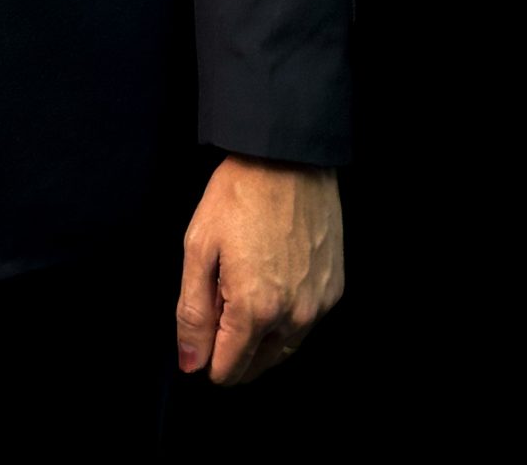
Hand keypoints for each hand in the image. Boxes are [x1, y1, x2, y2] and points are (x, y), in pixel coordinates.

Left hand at [175, 155, 343, 383]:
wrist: (288, 158)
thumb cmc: (239, 196)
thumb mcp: (199, 248)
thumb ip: (193, 312)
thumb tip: (192, 363)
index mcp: (255, 310)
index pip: (229, 369)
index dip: (207, 360)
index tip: (198, 338)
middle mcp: (294, 317)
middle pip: (257, 365)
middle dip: (233, 352)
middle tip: (217, 310)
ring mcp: (318, 305)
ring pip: (284, 348)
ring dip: (260, 340)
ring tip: (240, 300)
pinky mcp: (334, 290)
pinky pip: (306, 324)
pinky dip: (286, 321)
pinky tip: (270, 289)